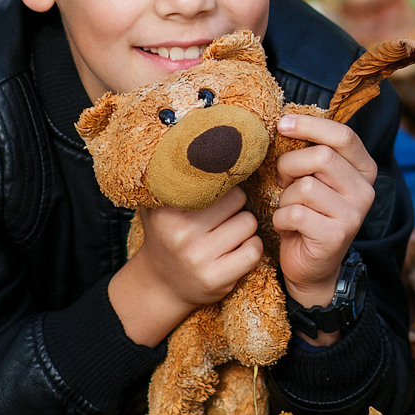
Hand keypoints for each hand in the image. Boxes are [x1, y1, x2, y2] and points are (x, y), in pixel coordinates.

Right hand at [108, 187, 261, 346]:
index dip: (222, 183)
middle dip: (235, 206)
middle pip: (237, 199)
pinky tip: (234, 251)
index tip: (220, 185)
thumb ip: (172, 173)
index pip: (215, 179)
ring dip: (244, 227)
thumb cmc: (167, 234)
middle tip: (220, 216)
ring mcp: (199, 258)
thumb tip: (191, 129)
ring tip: (226, 234)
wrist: (160, 284)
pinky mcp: (217, 279)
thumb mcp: (160, 203)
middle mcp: (180, 233)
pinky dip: (251, 248)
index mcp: (167, 209)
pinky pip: (254, 250)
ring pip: (249, 223)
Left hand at [270, 113, 376, 307]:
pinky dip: (281, 219)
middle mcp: (366, 190)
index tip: (282, 124)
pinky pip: (296, 213)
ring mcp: (355, 214)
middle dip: (290, 165)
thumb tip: (286, 123)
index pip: (343, 135)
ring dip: (285, 198)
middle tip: (282, 179)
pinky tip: (288, 227)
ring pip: (305, 187)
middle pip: (321, 157)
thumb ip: (311, 154)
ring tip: (289, 209)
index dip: (310, 125)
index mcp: (364, 170)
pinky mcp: (337, 235)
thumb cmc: (308, 215)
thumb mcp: (314, 179)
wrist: (312, 267)